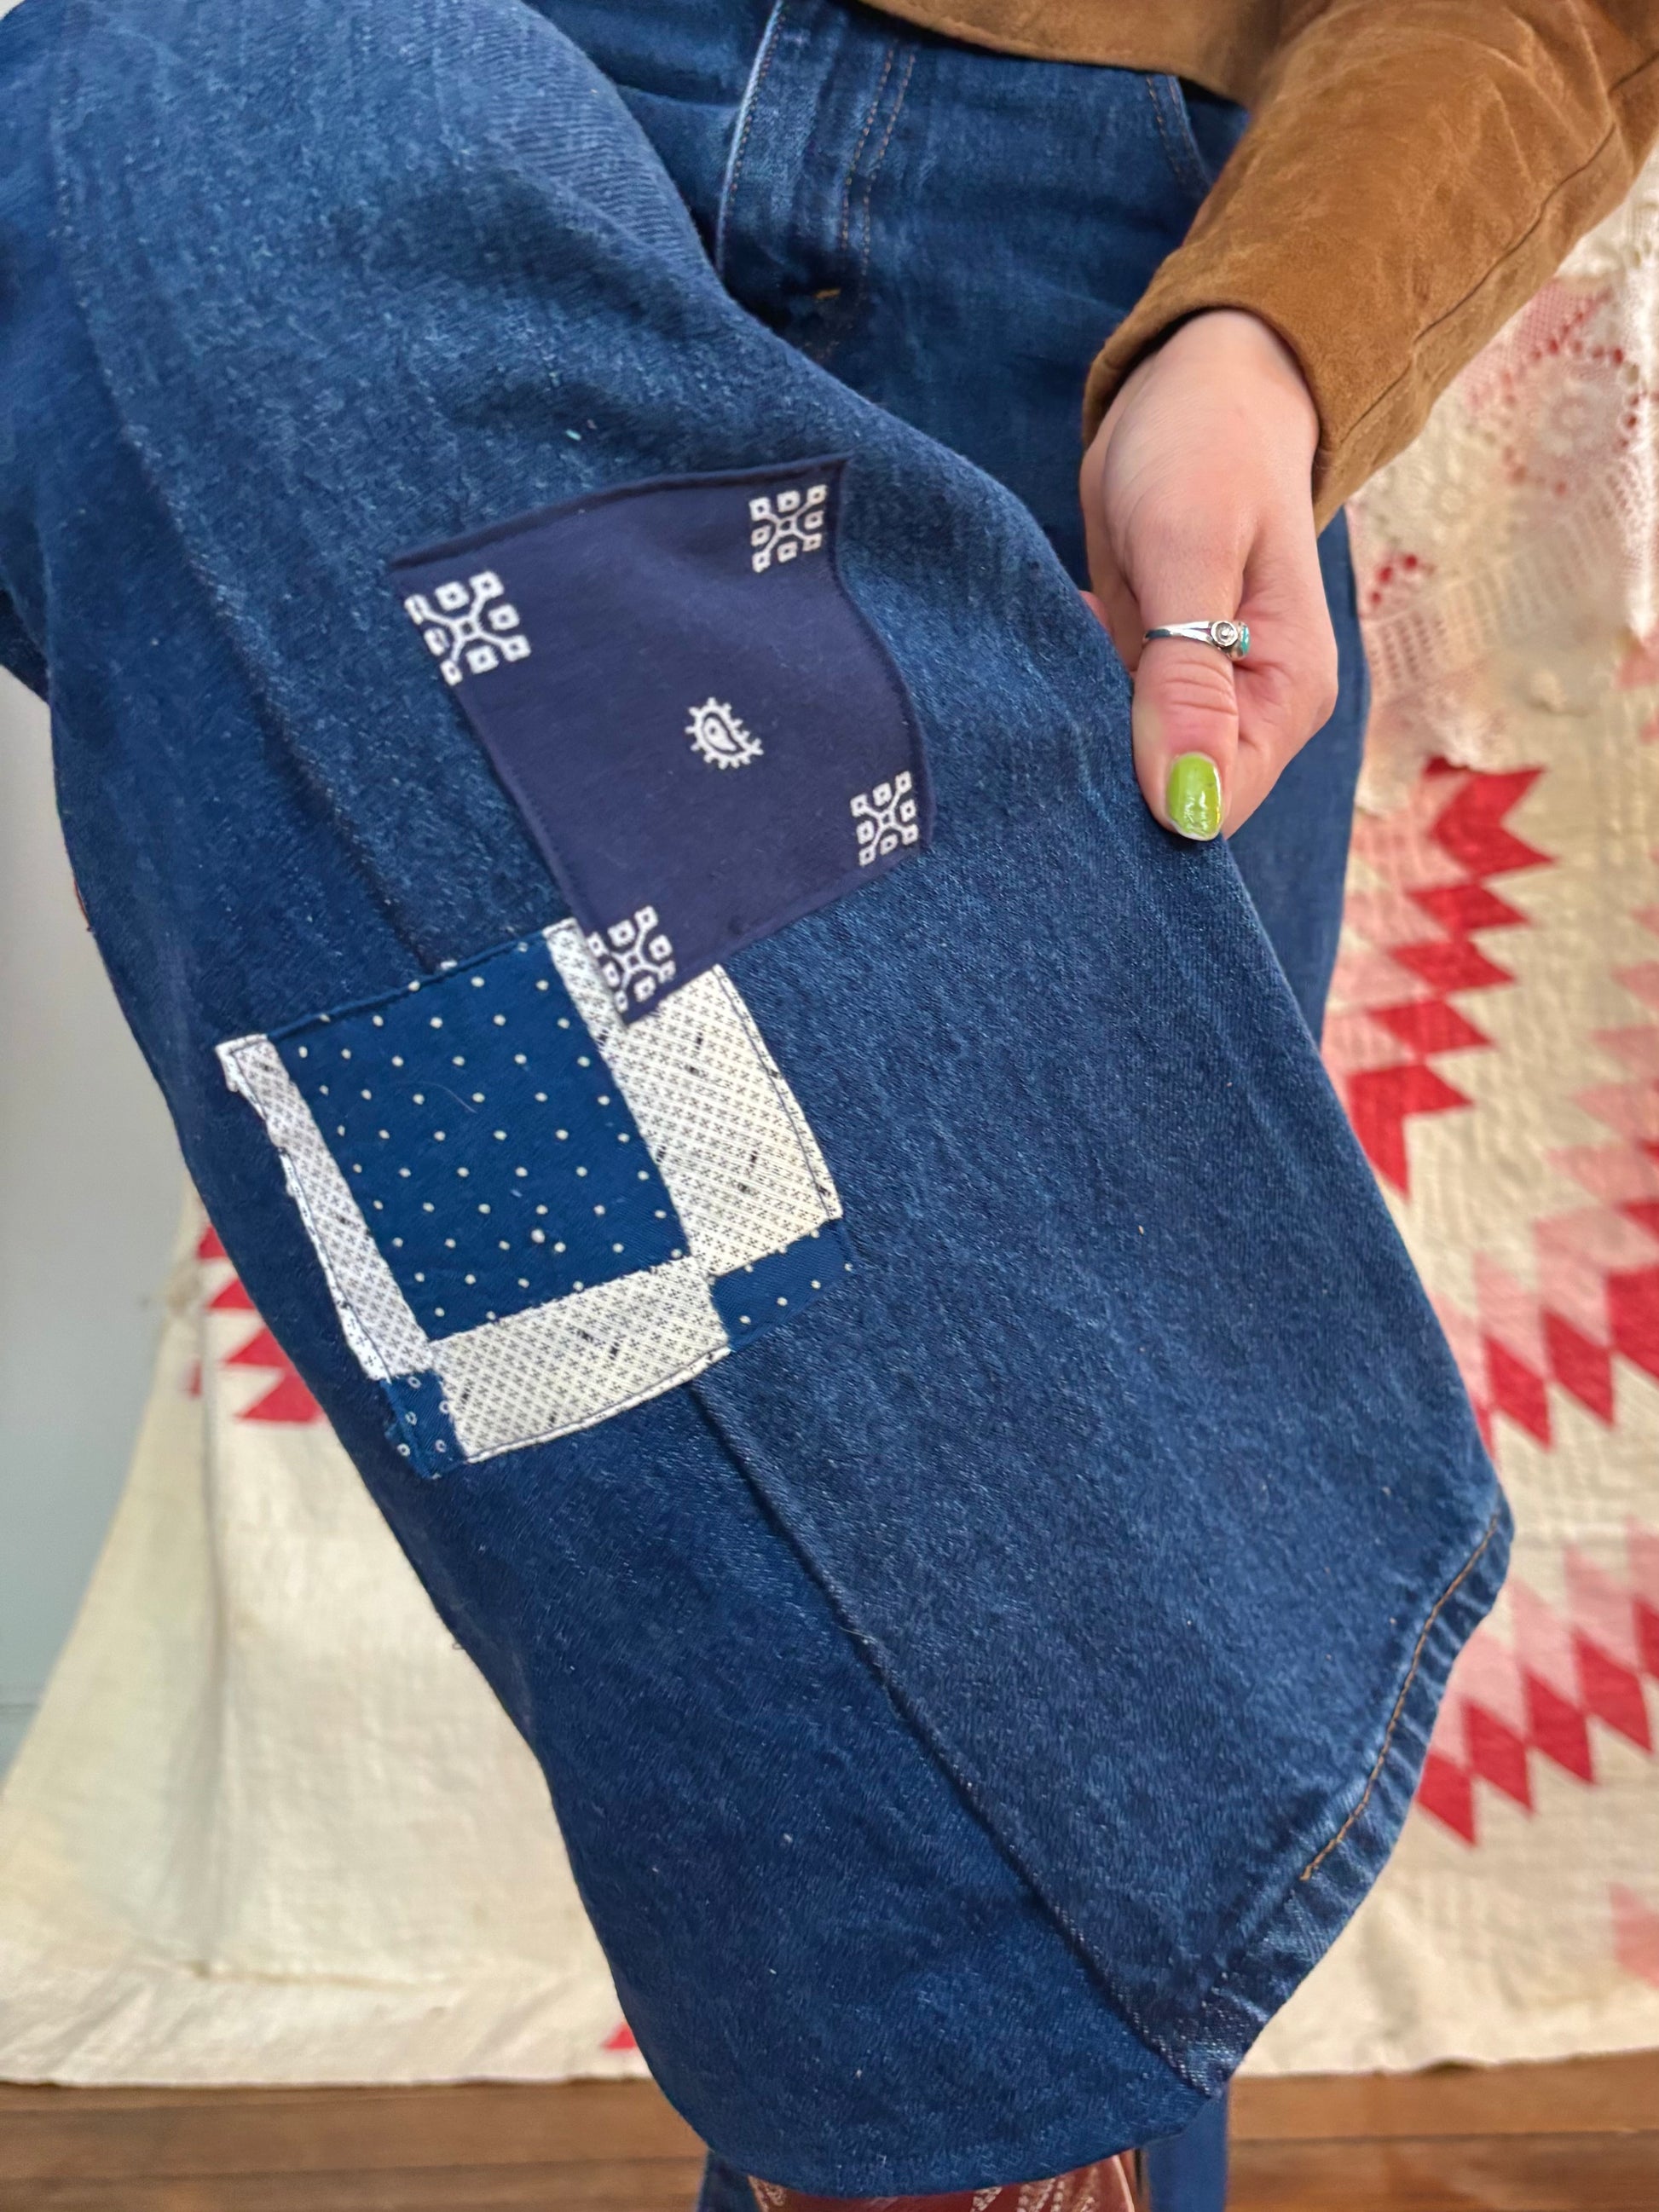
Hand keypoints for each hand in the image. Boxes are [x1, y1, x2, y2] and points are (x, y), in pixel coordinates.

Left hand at [1079, 308, 1336, 840]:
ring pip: (1127, 769)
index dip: (1137, 800)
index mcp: (1286, 698)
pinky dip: (1068, 702)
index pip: (1208, 809)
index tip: (1070, 751)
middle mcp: (1249, 717)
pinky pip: (1104, 724)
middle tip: (1035, 716)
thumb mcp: (1190, 547)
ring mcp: (1198, 703)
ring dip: (1075, 737)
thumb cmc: (1207, 447)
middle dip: (1098, 776)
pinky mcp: (1152, 681)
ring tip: (1038, 683)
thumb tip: (1183, 807)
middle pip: (1164, 803)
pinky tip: (1045, 662)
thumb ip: (1186, 675)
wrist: (1203, 386)